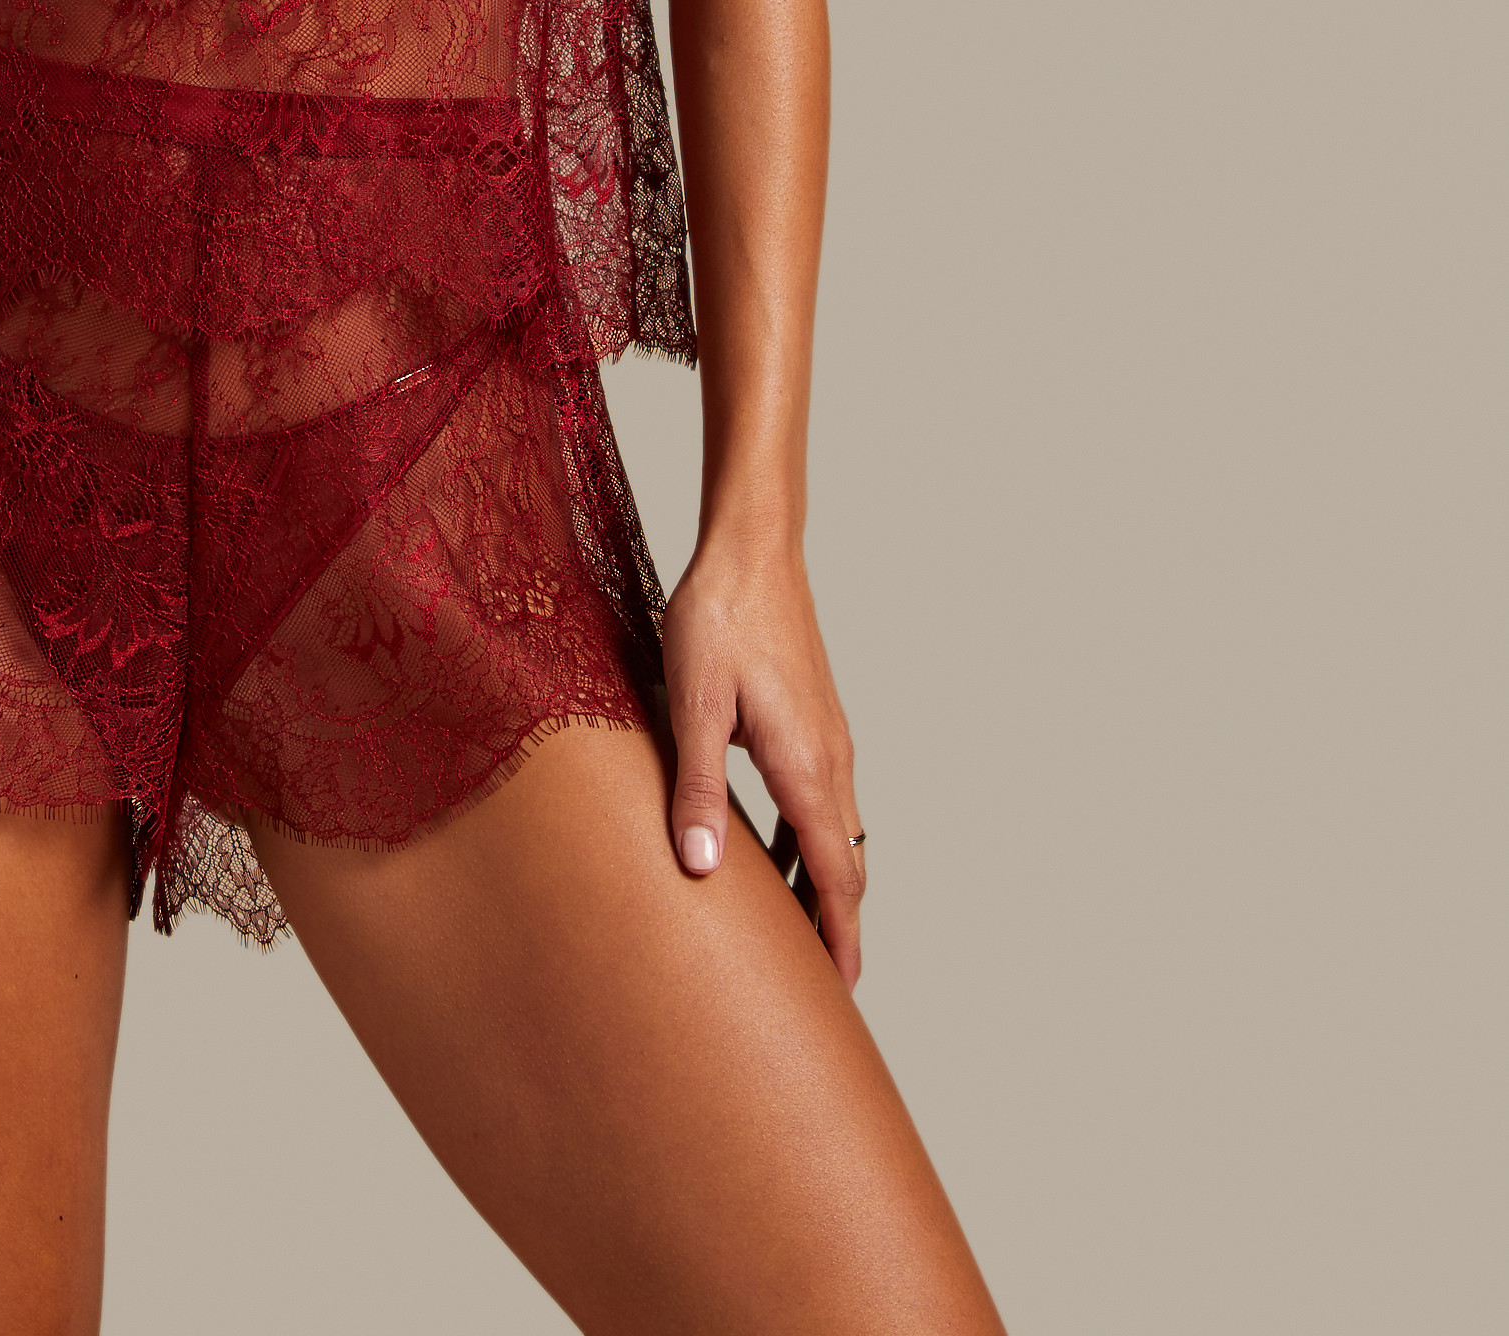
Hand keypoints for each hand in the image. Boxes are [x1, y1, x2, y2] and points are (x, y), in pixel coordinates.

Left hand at [661, 533, 866, 988]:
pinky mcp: (814, 719)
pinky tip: (777, 847)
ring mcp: (828, 737)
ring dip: (823, 882)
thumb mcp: (694, 704)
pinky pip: (824, 799)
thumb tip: (706, 869)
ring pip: (838, 831)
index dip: (840, 936)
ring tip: (795, 929)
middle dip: (837, 923)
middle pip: (847, 862)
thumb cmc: (717, 618)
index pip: (837, 873)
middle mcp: (831, 759)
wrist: (753, 548)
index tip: (842, 991)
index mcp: (807, 766)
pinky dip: (812, 840)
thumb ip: (699, 787)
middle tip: (818, 983)